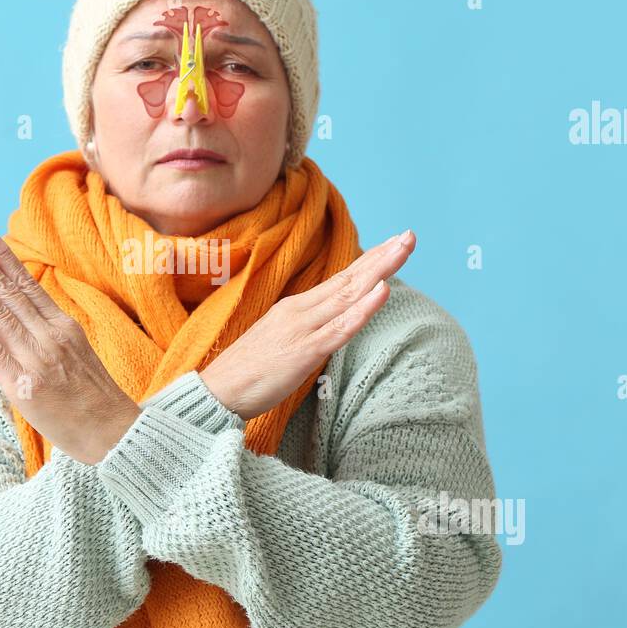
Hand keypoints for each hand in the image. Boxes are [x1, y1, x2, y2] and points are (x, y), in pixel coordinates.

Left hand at [0, 225, 140, 464]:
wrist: (116, 437)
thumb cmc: (97, 399)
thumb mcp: (79, 353)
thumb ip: (50, 332)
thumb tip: (18, 311)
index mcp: (64, 327)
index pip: (26, 284)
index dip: (2, 257)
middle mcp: (49, 338)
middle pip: (8, 291)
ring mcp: (35, 361)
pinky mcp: (22, 387)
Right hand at [200, 229, 416, 421]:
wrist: (217, 391)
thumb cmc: (247, 371)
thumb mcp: (281, 340)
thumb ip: (306, 328)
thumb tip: (330, 324)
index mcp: (296, 308)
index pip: (341, 279)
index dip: (369, 261)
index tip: (395, 243)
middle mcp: (301, 311)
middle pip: (349, 279)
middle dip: (382, 257)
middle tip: (409, 235)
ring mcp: (303, 329)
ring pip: (349, 295)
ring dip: (379, 270)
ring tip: (403, 248)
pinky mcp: (305, 352)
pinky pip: (340, 328)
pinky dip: (363, 308)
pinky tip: (382, 290)